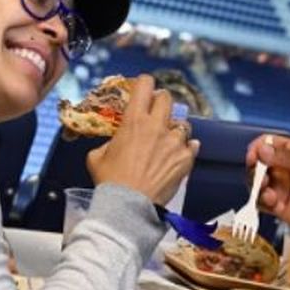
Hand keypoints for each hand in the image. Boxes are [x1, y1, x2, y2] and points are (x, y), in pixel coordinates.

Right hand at [87, 75, 198, 204]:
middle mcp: (156, 126)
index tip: (143, 88)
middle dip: (161, 102)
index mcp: (133, 121)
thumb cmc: (110, 182)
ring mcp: (174, 142)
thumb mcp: (96, 157)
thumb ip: (108, 143)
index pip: (145, 85)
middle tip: (156, 111)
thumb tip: (113, 143)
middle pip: (167, 98)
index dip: (144, 83)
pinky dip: (187, 148)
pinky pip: (193, 144)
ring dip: (175, 128)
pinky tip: (178, 154)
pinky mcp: (186, 158)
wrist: (129, 205)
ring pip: (183, 122)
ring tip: (168, 140)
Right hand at [244, 136, 289, 238]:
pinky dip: (261, 201)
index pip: (268, 143)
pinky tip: (273, 202)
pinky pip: (259, 200)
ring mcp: (278, 185)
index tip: (254, 158)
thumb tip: (263, 149)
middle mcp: (282, 167)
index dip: (258, 149)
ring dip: (257, 187)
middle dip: (255, 171)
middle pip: (257, 163)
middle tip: (262, 180)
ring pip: (255, 182)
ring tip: (268, 193)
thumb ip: (287, 159)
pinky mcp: (276, 203)